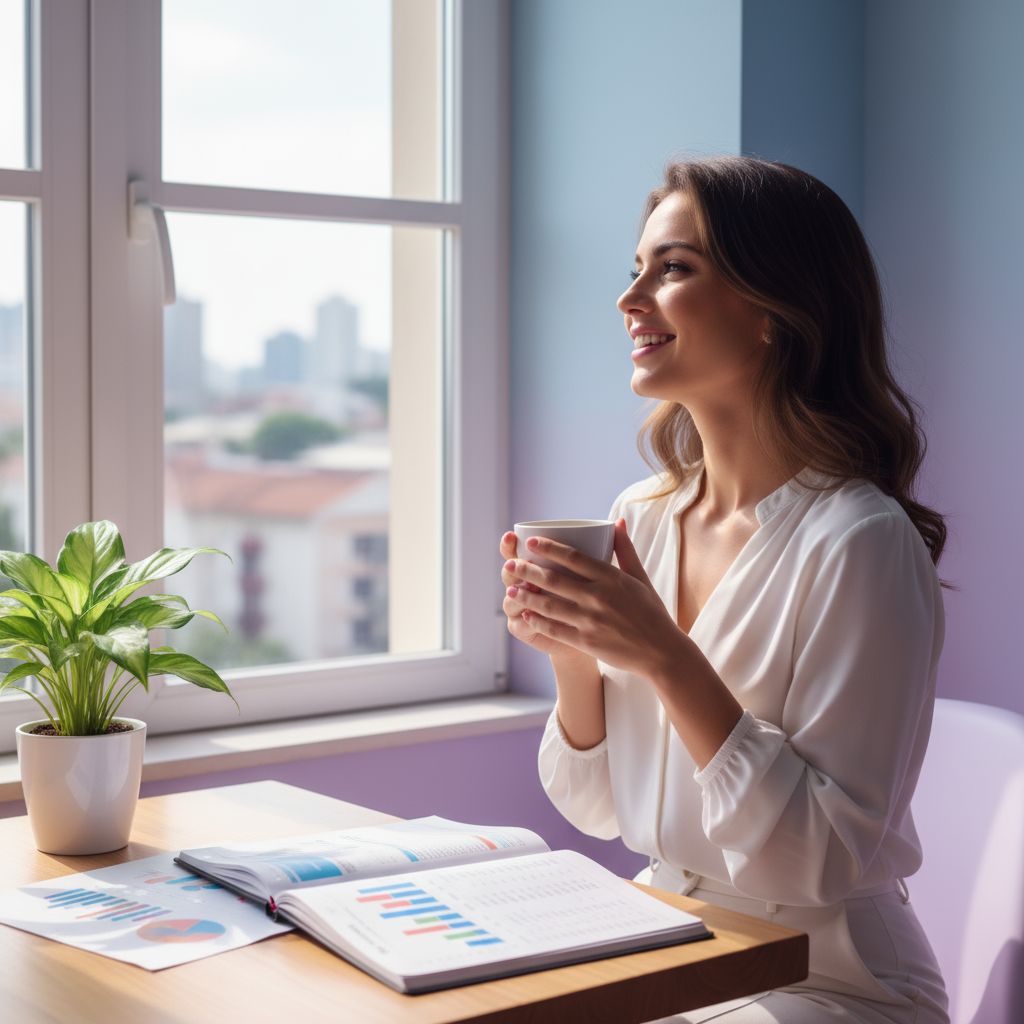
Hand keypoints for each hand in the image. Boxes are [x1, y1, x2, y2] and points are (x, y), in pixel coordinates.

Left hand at [502, 519, 689, 678]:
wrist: (661, 652)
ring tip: (510, 589)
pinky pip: (555, 630)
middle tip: (510, 564)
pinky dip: (537, 622)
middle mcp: (599, 597)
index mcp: (612, 578)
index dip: (549, 548)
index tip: (530, 542)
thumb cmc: (651, 612)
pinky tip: (525, 615)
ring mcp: (591, 621)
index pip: (574, 557)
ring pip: (550, 605)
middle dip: (528, 570)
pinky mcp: (587, 642)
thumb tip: (616, 521)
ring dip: (527, 596)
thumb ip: (625, 549)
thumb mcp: (640, 578)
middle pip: (554, 580)